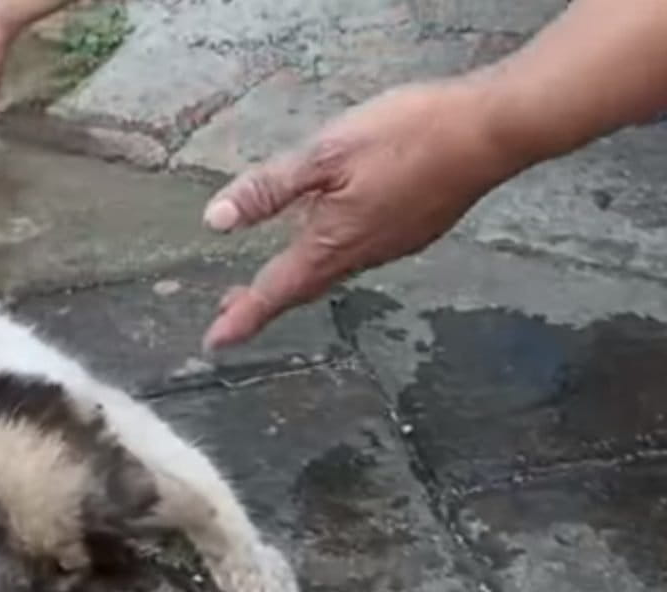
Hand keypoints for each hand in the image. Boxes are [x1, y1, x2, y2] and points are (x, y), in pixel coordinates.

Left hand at [200, 79, 519, 349]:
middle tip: (233, 310)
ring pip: (334, 269)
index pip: (275, 291)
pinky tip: (332, 234)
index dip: (242, 318)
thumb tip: (216, 221)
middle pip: (303, 286)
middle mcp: (362, 255)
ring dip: (299, 276)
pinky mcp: (416, 228)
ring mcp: (394, 244)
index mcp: (332, 242)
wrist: (492, 132)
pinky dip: (333, 253)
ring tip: (275, 277)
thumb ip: (270, 189)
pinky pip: (362, 251)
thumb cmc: (408, 136)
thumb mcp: (324, 154)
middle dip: (265, 300)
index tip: (215, 343)